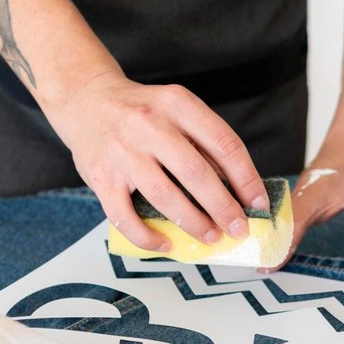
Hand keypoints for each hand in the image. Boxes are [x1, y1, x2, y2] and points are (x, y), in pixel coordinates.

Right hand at [43, 70, 267, 250]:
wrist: (85, 100)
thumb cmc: (141, 111)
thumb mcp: (175, 109)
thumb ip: (202, 142)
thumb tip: (237, 189)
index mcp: (177, 104)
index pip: (223, 143)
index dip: (246, 178)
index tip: (258, 202)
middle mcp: (149, 124)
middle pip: (197, 173)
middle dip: (224, 207)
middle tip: (239, 229)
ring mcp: (122, 152)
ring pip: (165, 197)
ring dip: (194, 223)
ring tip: (211, 237)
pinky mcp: (100, 177)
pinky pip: (125, 217)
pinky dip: (148, 237)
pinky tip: (166, 244)